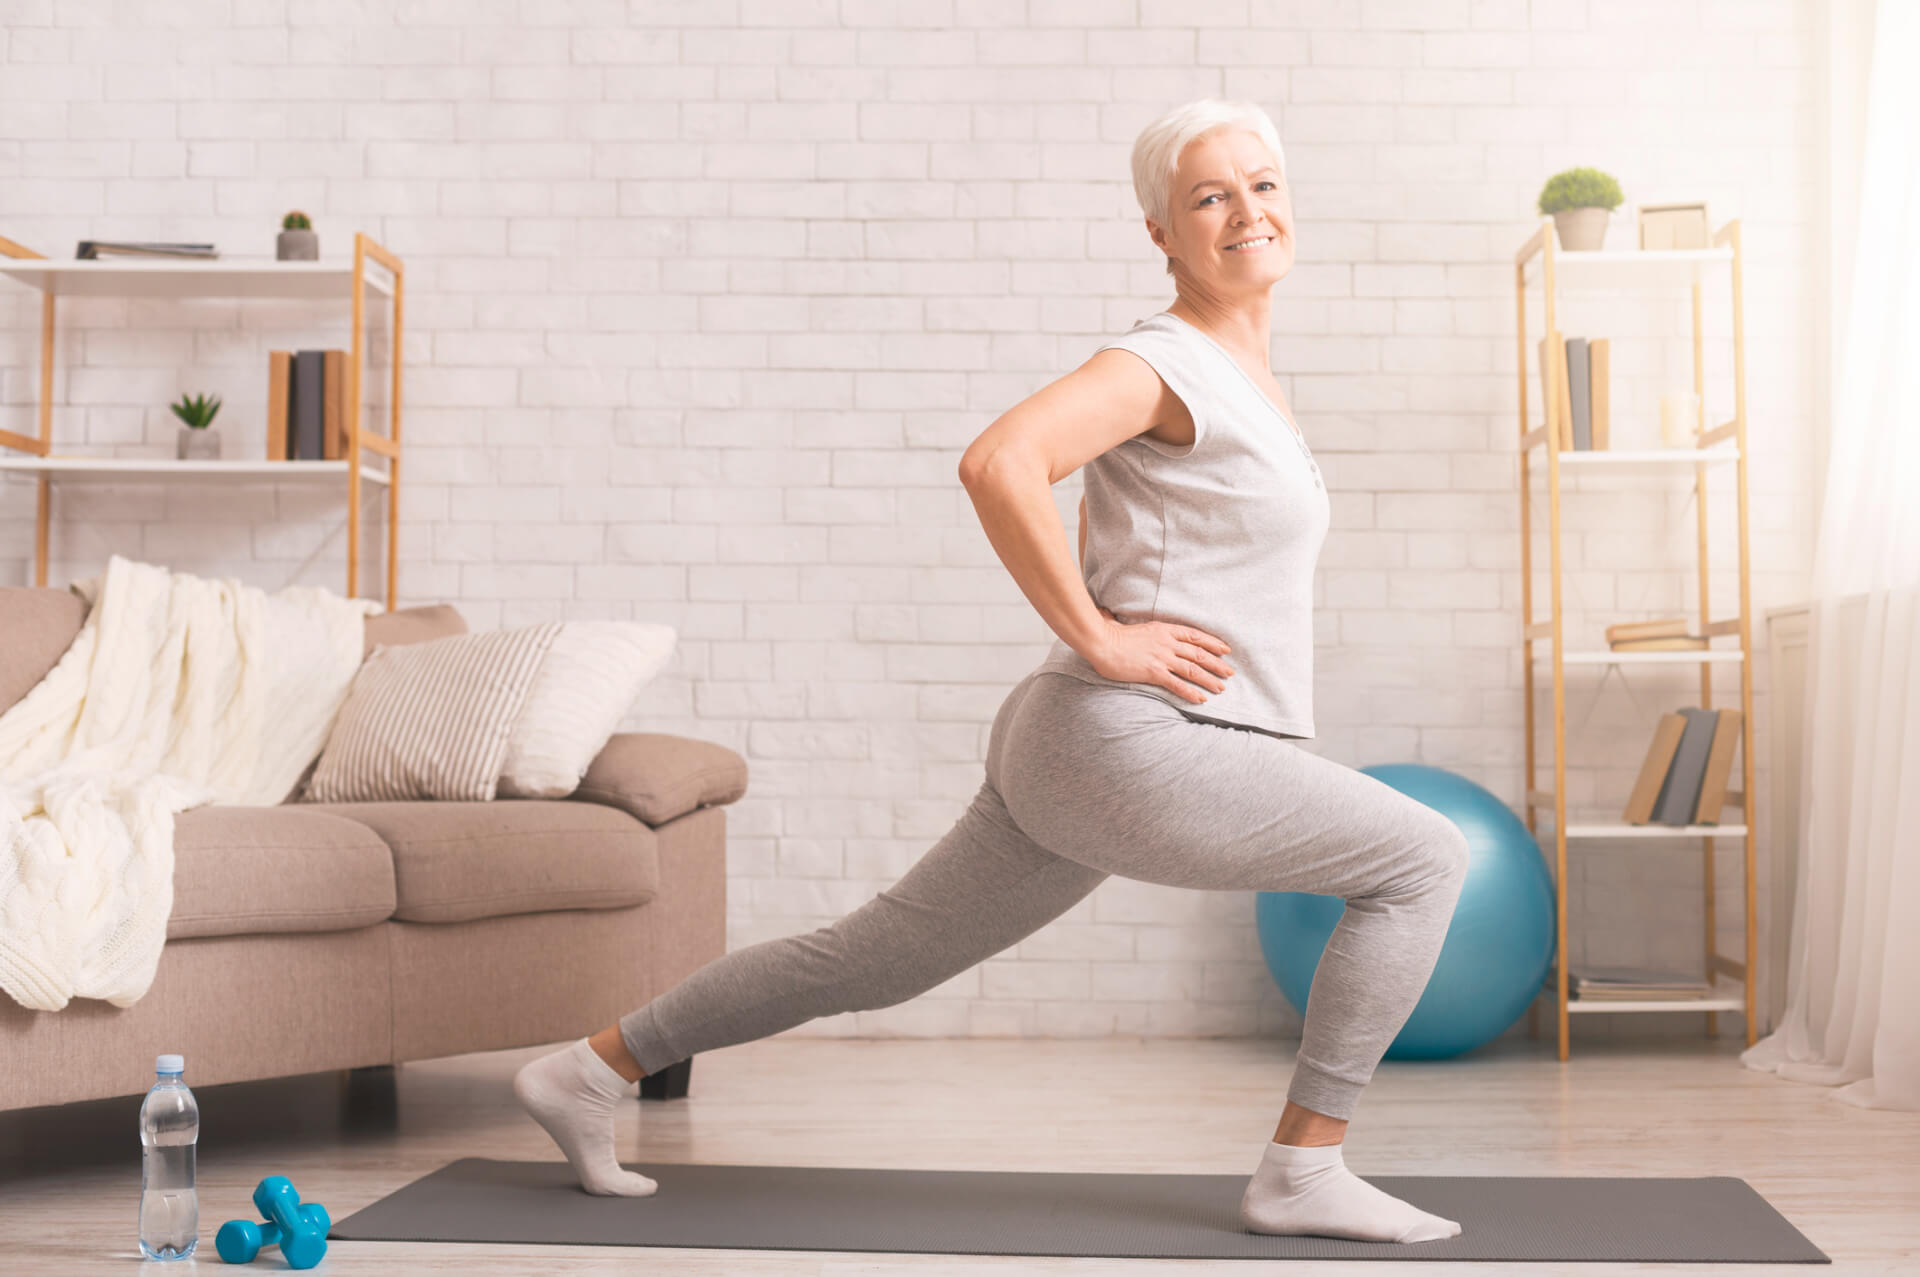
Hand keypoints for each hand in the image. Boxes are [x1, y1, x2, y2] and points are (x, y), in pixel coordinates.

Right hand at [1088, 605, 1233, 703]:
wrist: (1101, 643)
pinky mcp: (1154, 672)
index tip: (1225, 650)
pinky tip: (1201, 699)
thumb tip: (1119, 619)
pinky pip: (1177, 684)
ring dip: (1209, 680)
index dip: (1213, 643)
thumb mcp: (1132, 626)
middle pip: (1199, 653)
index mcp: (1164, 629)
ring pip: (1193, 669)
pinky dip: (1191, 692)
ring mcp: (1162, 658)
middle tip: (1230, 673)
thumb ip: (1139, 628)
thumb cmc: (1110, 634)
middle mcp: (1167, 643)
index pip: (1195, 636)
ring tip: (1221, 688)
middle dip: (1217, 664)